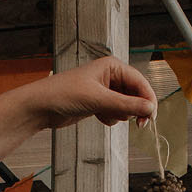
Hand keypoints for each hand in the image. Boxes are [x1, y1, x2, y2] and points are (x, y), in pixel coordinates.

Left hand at [23, 56, 158, 128]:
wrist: (40, 107)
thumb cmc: (63, 94)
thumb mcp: (98, 99)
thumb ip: (126, 104)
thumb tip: (149, 108)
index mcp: (112, 66)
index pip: (140, 82)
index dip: (148, 99)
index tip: (150, 116)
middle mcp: (110, 76)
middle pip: (136, 94)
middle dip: (135, 109)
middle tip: (139, 125)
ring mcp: (105, 90)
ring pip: (126, 106)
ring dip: (121, 114)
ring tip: (106, 114)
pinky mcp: (98, 103)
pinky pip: (115, 113)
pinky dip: (110, 118)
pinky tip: (98, 117)